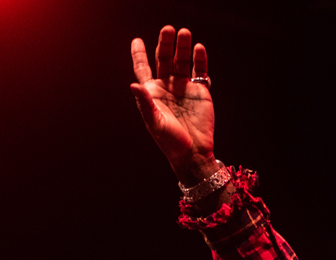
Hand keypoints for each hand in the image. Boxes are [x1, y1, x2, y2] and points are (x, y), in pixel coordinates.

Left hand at [130, 26, 216, 185]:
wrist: (194, 153)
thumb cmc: (170, 142)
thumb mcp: (154, 123)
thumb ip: (145, 103)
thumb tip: (134, 84)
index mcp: (152, 93)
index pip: (143, 68)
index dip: (139, 54)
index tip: (136, 41)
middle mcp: (167, 87)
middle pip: (164, 59)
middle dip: (165, 43)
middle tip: (168, 29)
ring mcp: (184, 87)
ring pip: (182, 61)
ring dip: (183, 47)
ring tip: (185, 33)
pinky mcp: (201, 91)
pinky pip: (200, 71)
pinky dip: (200, 59)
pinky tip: (199, 48)